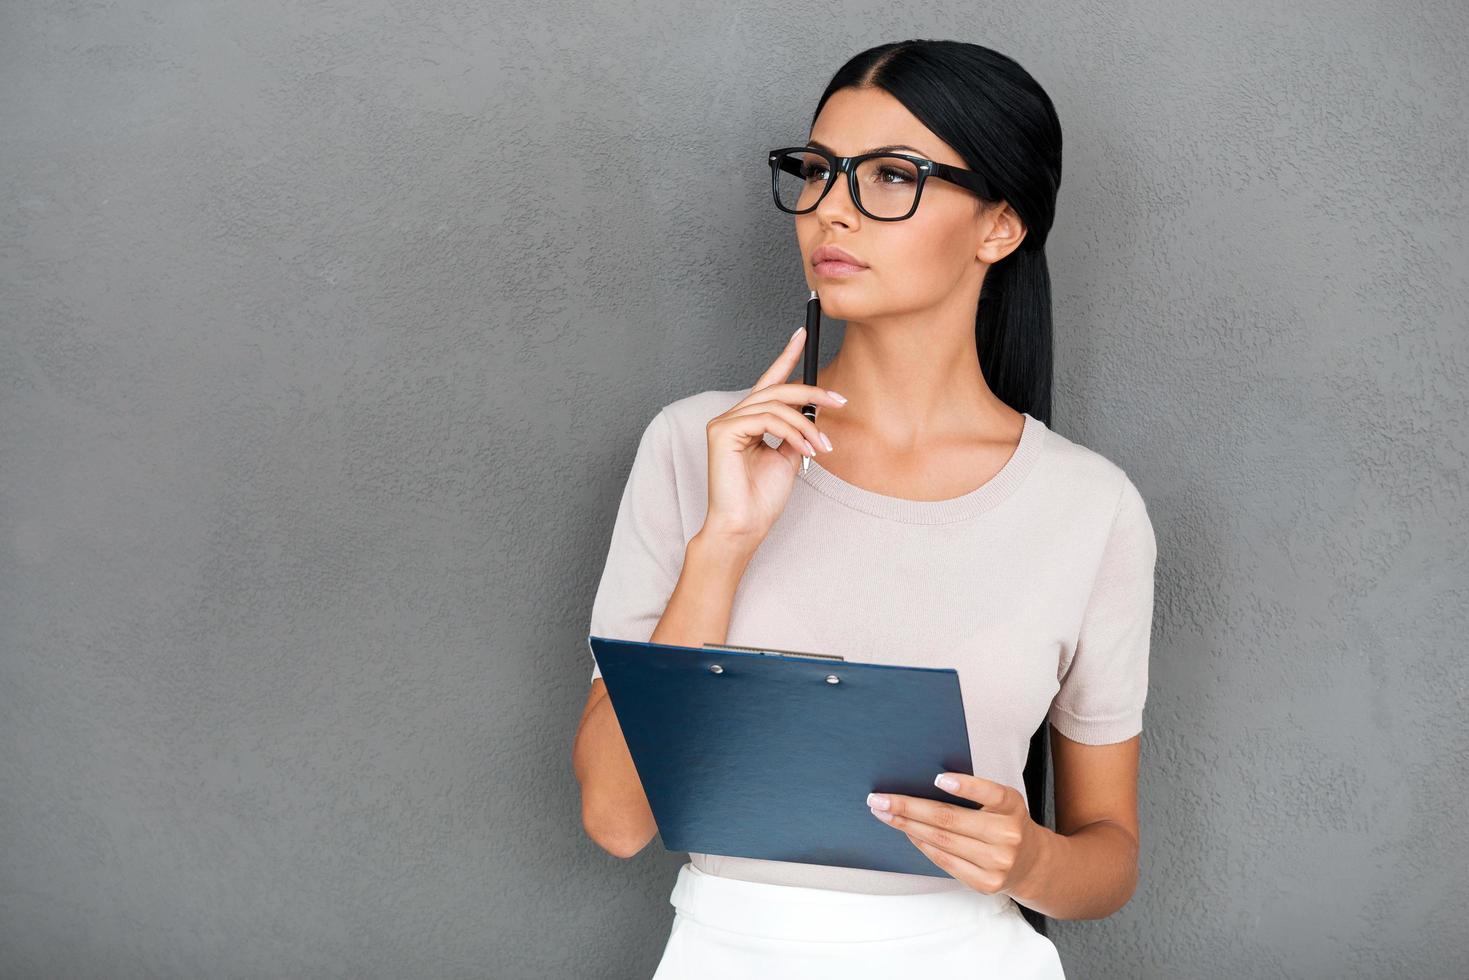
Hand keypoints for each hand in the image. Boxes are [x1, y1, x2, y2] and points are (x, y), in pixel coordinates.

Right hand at [700, 326, 846, 546]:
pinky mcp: (721, 432)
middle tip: (839, 401)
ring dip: (806, 425)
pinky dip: (792, 433)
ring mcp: (724, 423)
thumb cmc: (761, 499)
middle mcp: (733, 417)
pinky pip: (766, 420)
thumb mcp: (789, 458)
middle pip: (776, 390)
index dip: (786, 356)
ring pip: (775, 405)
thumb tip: (812, 414)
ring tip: (822, 447)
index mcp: (748, 421)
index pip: (769, 382)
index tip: (803, 334)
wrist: (745, 526)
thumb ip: (796, 433)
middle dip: (811, 393)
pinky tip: (805, 450)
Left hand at [866, 772, 1045, 897]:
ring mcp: (997, 863)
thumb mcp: (1002, 801)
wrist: (1030, 864)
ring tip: (884, 814)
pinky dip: (922, 845)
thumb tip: (925, 784)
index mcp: (1011, 807)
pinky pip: (945, 862)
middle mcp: (1007, 835)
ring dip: (907, 826)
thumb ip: (976, 793)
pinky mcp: (985, 883)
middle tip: (879, 799)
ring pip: (942, 842)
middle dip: (908, 807)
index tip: (937, 779)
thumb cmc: (1006, 823)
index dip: (964, 786)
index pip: (989, 793)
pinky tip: (907, 833)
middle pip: (949, 819)